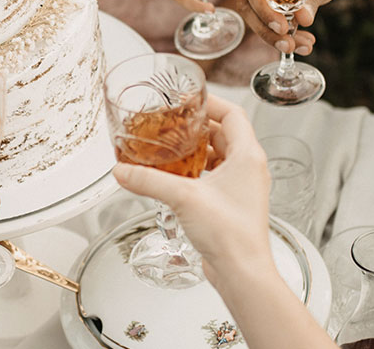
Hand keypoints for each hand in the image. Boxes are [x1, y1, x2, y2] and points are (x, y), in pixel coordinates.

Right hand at [112, 95, 273, 287]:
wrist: (241, 271)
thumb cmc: (231, 234)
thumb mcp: (182, 197)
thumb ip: (149, 180)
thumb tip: (124, 170)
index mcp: (248, 156)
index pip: (233, 113)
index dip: (210, 103)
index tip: (187, 101)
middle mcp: (249, 168)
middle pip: (224, 133)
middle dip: (197, 127)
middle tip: (173, 124)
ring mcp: (242, 187)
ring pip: (219, 155)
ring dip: (196, 149)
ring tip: (171, 148)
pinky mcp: (231, 203)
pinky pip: (215, 176)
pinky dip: (196, 170)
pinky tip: (176, 177)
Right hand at [236, 0, 340, 54]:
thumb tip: (305, 19)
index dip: (264, 11)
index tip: (282, 28)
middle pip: (250, 10)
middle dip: (269, 33)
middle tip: (289, 46)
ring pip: (258, 21)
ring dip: (278, 39)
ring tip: (305, 47)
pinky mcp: (265, 8)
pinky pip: (269, 25)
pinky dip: (286, 37)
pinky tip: (304, 43)